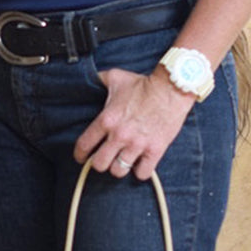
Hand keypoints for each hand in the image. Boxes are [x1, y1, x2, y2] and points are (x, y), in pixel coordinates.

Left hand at [73, 67, 195, 181]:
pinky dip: (140, 171)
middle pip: (99, 164)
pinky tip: (140, 164)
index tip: (81, 158)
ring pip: (118, 171)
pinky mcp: (155, 150)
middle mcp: (119, 135)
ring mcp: (137, 144)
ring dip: (118, 168)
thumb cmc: (143, 84)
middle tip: (104, 159)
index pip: (84, 145)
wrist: (171, 89)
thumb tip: (89, 79)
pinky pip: (142, 173)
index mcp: (107, 120)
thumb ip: (99, 80)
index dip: (79, 155)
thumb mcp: (116, 78)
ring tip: (121, 161)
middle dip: (99, 163)